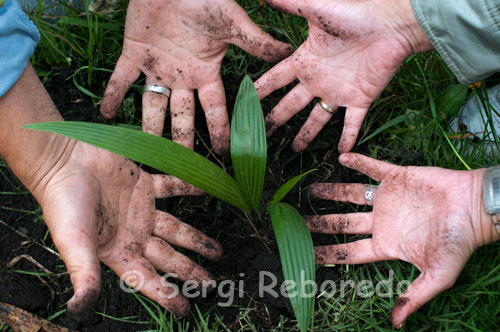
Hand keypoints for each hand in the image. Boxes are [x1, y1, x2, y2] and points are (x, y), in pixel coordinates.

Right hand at [37, 141, 220, 315]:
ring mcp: (140, 209)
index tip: (185, 309)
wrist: (61, 159)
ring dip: (196, 238)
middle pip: (167, 256)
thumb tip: (80, 310)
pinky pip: (172, 187)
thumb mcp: (73, 242)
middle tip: (211, 283)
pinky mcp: (143, 184)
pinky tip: (206, 192)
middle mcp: (132, 234)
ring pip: (174, 228)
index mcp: (117, 251)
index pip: (147, 279)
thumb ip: (83, 274)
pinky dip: (188, 188)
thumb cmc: (64, 203)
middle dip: (189, 270)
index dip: (166, 294)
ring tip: (217, 251)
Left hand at [101, 0, 292, 153]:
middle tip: (180, 167)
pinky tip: (106, 115)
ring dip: (148, 127)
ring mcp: (158, 66)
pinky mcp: (134, 53)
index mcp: (206, 71)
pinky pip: (122, 78)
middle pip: (183, 115)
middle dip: (182, 140)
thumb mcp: (232, 22)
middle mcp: (182, 75)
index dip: (220, 130)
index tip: (223, 153)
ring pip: (153, 104)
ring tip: (143, 151)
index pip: (214, 108)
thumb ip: (256, 42)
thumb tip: (287, 53)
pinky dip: (113, 94)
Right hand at [255, 0, 432, 151]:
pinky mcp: (360, 99)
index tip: (246, 101)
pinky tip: (341, 154)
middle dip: (276, 118)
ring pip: (318, 119)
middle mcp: (318, 79)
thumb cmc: (355, 14)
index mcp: (305, 60)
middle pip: (291, 104)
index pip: (276, 78)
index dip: (261, 89)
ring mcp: (338, 92)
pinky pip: (351, 124)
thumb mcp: (317, 10)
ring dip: (307, 134)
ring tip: (295, 150)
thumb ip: (290, 4)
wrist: (391, 24)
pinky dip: (347, 139)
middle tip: (264, 134)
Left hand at [305, 153, 498, 327]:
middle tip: (297, 221)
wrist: (475, 208)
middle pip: (343, 222)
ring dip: (331, 190)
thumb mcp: (438, 276)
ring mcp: (388, 199)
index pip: (349, 251)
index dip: (328, 253)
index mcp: (386, 245)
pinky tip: (340, 157)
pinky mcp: (397, 177)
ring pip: (351, 194)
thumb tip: (395, 324)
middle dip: (321, 222)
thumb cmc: (458, 243)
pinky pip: (372, 167)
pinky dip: (358, 161)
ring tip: (310, 189)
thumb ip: (414, 296)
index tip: (306, 254)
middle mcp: (382, 221)